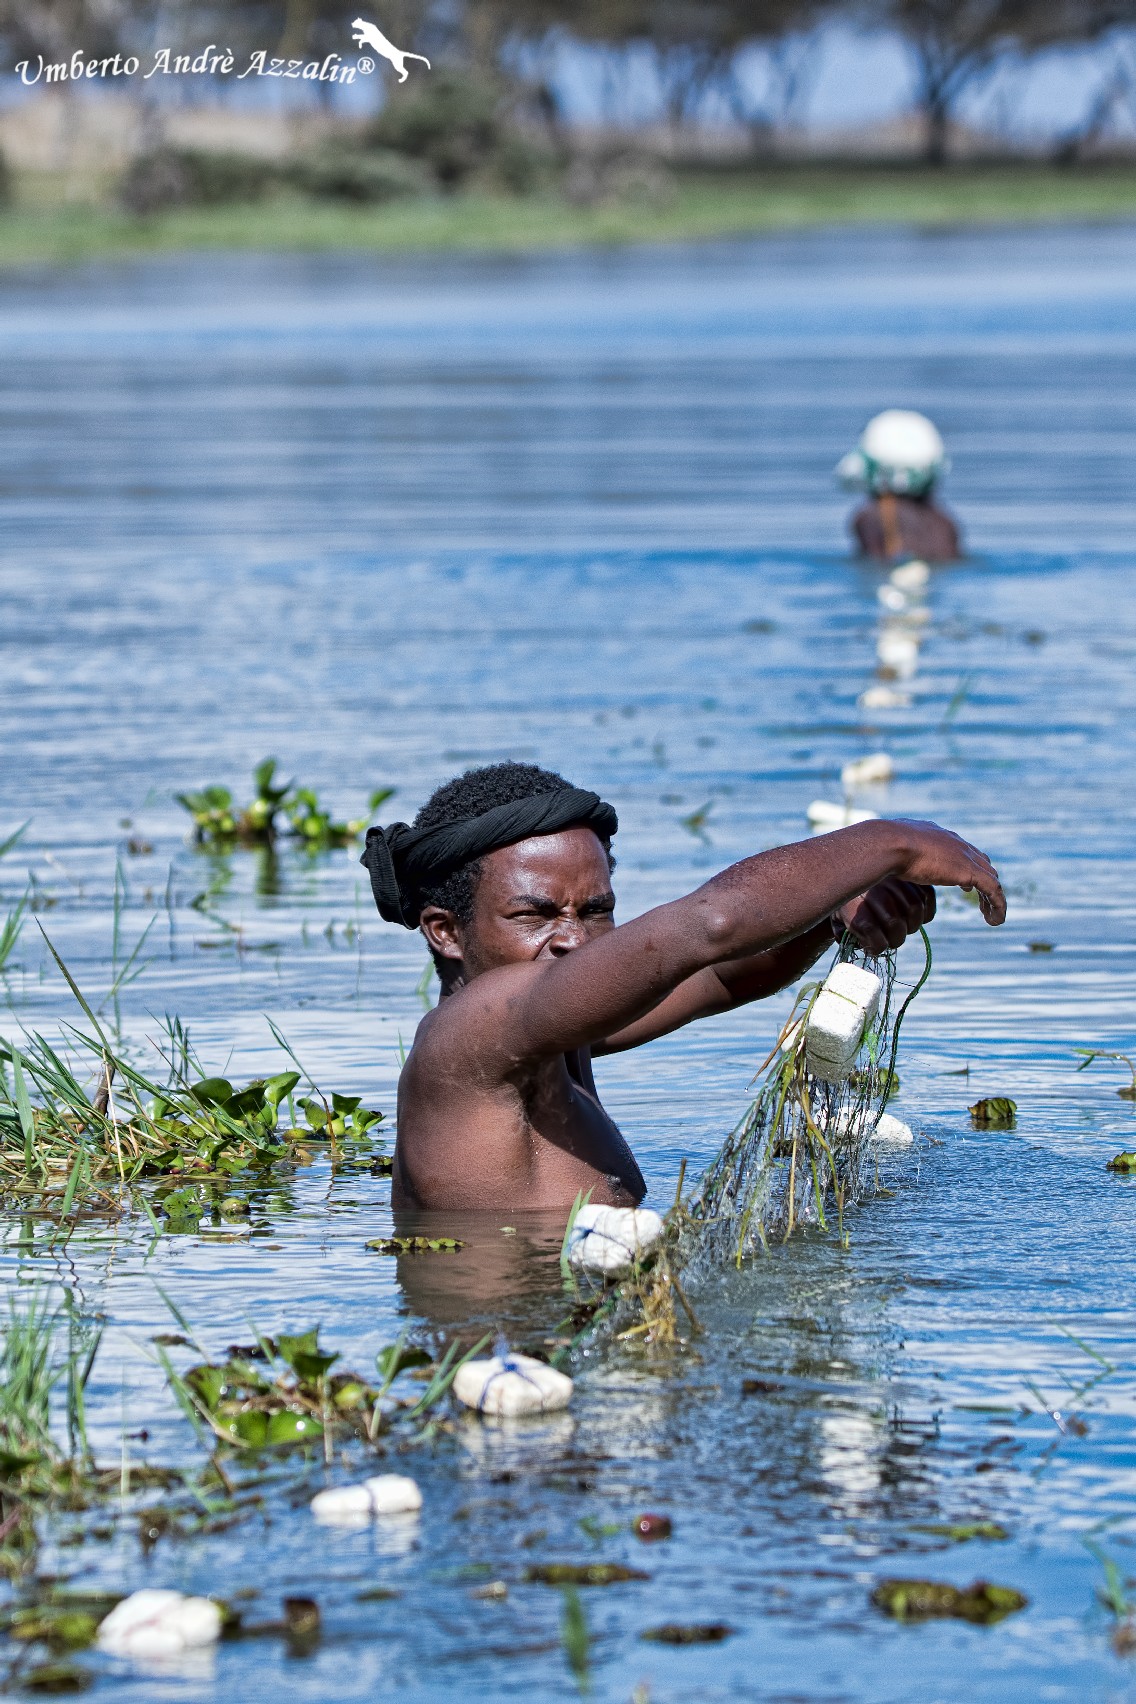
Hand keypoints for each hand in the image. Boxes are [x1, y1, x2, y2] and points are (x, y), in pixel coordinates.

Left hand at [832, 878, 935, 954]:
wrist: (850, 876)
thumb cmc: (847, 907)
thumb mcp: (838, 922)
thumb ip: (845, 936)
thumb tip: (868, 946)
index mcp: (851, 898)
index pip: (869, 927)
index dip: (877, 945)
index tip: (876, 948)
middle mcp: (873, 884)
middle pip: (894, 922)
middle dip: (896, 939)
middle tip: (893, 940)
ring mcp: (894, 877)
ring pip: (915, 909)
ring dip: (912, 926)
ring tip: (904, 928)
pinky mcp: (913, 875)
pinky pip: (928, 896)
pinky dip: (926, 912)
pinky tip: (914, 917)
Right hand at [892, 819, 1006, 925]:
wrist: (888, 844)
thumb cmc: (881, 848)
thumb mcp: (889, 850)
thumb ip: (893, 854)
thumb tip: (881, 860)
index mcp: (936, 835)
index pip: (960, 850)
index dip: (965, 867)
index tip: (965, 885)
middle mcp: (954, 842)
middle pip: (980, 861)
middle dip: (983, 880)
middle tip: (983, 900)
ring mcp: (964, 856)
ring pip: (990, 877)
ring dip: (992, 898)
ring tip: (992, 917)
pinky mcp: (970, 871)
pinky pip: (993, 890)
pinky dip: (997, 905)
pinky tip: (995, 920)